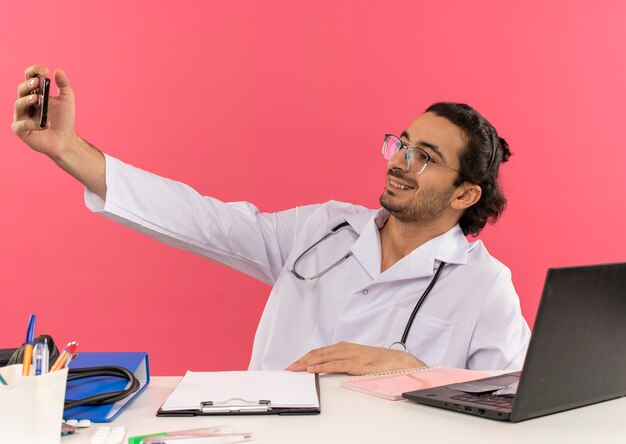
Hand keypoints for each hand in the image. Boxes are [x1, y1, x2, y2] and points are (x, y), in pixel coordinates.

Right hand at [12, 64, 77, 159]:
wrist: (65, 140)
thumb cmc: (64, 119)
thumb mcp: (67, 100)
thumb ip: (64, 85)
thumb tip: (59, 71)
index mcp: (34, 92)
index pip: (29, 77)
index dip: (34, 71)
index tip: (45, 70)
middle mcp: (25, 102)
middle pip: (21, 89)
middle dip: (28, 85)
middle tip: (38, 82)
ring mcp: (21, 116)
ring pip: (18, 105)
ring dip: (27, 100)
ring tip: (37, 99)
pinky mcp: (21, 130)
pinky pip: (22, 125)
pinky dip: (33, 124)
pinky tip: (46, 124)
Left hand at [286, 341, 425, 375]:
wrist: (397, 361)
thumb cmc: (378, 362)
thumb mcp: (357, 360)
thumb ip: (343, 363)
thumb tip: (327, 369)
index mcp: (344, 347)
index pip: (319, 351)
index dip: (304, 357)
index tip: (293, 365)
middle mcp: (345, 348)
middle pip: (317, 353)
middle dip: (301, 360)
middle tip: (288, 368)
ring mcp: (350, 355)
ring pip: (323, 357)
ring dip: (307, 363)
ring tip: (295, 369)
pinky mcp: (356, 363)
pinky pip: (335, 365)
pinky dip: (322, 366)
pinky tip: (313, 369)